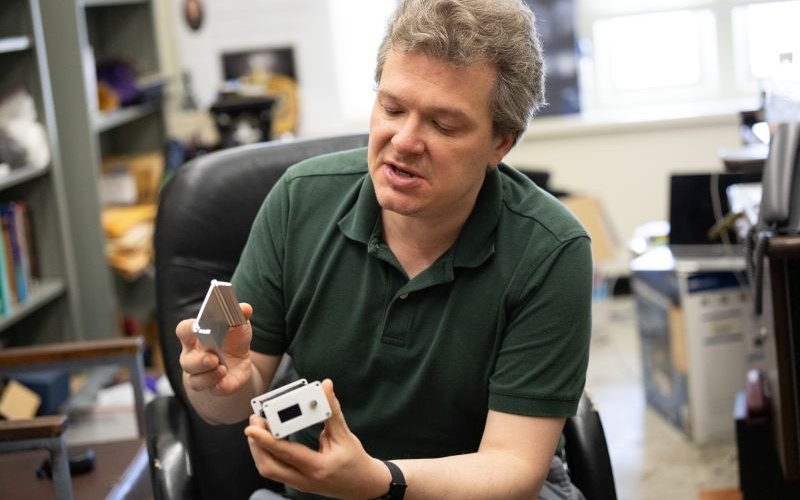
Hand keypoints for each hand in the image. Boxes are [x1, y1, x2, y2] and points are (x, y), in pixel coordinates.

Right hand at [176, 302, 254, 394]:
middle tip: (212, 358)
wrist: (238, 360)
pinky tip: (225, 383)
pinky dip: (219, 387)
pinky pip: (213, 390)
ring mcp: (202, 374)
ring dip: (208, 376)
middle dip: (199, 361)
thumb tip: (245, 308)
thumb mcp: (237, 324)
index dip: (188, 329)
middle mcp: (193, 357)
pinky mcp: (215, 386)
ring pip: (196, 380)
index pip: (183, 331)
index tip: (196, 327)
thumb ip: (239, 315)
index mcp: (195, 336)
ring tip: (222, 369)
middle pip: (187, 361)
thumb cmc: (231, 338)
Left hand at [245, 379, 390, 498]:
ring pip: (269, 470)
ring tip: (258, 429)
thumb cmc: (356, 461)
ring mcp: (300, 484)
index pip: (287, 453)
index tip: (253, 427)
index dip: (266, 440)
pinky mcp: (297, 482)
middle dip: (256, 445)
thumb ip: (332, 411)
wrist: (364, 486)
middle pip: (269, 467)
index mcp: (318, 468)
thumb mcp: (345, 436)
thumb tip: (326, 387)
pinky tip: (267, 440)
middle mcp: (305, 480)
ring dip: (259, 450)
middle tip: (254, 422)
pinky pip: (276, 470)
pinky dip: (267, 454)